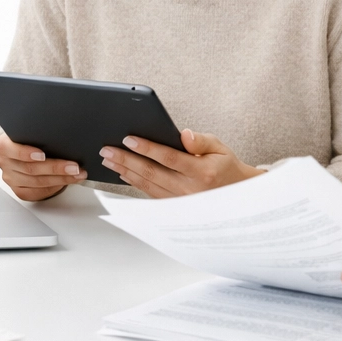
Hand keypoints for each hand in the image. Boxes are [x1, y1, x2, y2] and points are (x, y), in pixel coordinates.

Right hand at [0, 134, 82, 200]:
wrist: (21, 149)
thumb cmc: (27, 139)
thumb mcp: (29, 132)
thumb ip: (38, 135)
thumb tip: (62, 137)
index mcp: (4, 145)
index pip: (11, 150)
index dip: (26, 153)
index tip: (43, 154)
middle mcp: (5, 163)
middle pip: (30, 169)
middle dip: (56, 168)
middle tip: (73, 167)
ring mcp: (11, 178)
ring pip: (37, 182)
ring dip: (60, 179)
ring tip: (76, 174)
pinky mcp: (19, 190)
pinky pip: (37, 193)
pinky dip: (54, 187)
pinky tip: (65, 181)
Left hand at [97, 129, 262, 197]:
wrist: (235, 194)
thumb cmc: (225, 166)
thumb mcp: (220, 148)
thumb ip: (201, 140)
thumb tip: (184, 134)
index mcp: (202, 172)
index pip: (169, 158)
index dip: (148, 148)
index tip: (128, 139)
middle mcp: (189, 189)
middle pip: (152, 172)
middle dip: (126, 160)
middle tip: (107, 150)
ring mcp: (180, 200)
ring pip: (147, 184)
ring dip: (125, 171)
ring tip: (109, 160)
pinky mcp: (174, 206)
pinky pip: (150, 193)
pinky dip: (134, 182)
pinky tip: (122, 172)